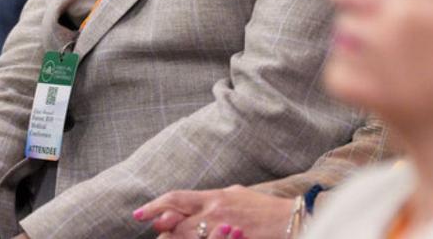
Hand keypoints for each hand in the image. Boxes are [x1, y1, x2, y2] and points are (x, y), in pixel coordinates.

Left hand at [134, 185, 294, 238]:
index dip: (155, 206)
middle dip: (162, 228)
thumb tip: (192, 204)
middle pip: (178, 221)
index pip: (177, 198)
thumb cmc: (265, 210)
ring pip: (189, 236)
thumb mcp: (237, 196)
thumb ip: (213, 201)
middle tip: (151, 228)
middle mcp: (217, 209)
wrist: (293, 219)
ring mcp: (226, 227)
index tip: (139, 215)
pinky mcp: (236, 238)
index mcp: (216, 196)